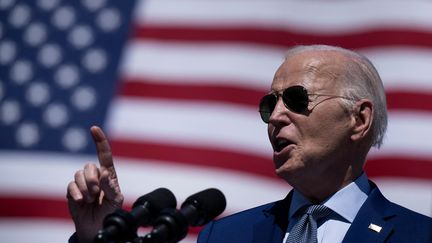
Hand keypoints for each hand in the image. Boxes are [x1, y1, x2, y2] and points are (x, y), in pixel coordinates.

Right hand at [67, 126, 123, 242]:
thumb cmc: (110, 212)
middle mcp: (95, 176)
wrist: (96, 227)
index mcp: (108, 175)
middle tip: (97, 193)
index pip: (104, 155)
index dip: (99, 141)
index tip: (94, 128)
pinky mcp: (72, 191)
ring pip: (79, 174)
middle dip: (92, 180)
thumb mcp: (115, 200)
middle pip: (89, 166)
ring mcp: (82, 183)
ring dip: (85, 188)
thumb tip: (104, 172)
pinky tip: (82, 202)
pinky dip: (76, 193)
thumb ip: (110, 186)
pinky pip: (71, 185)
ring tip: (91, 200)